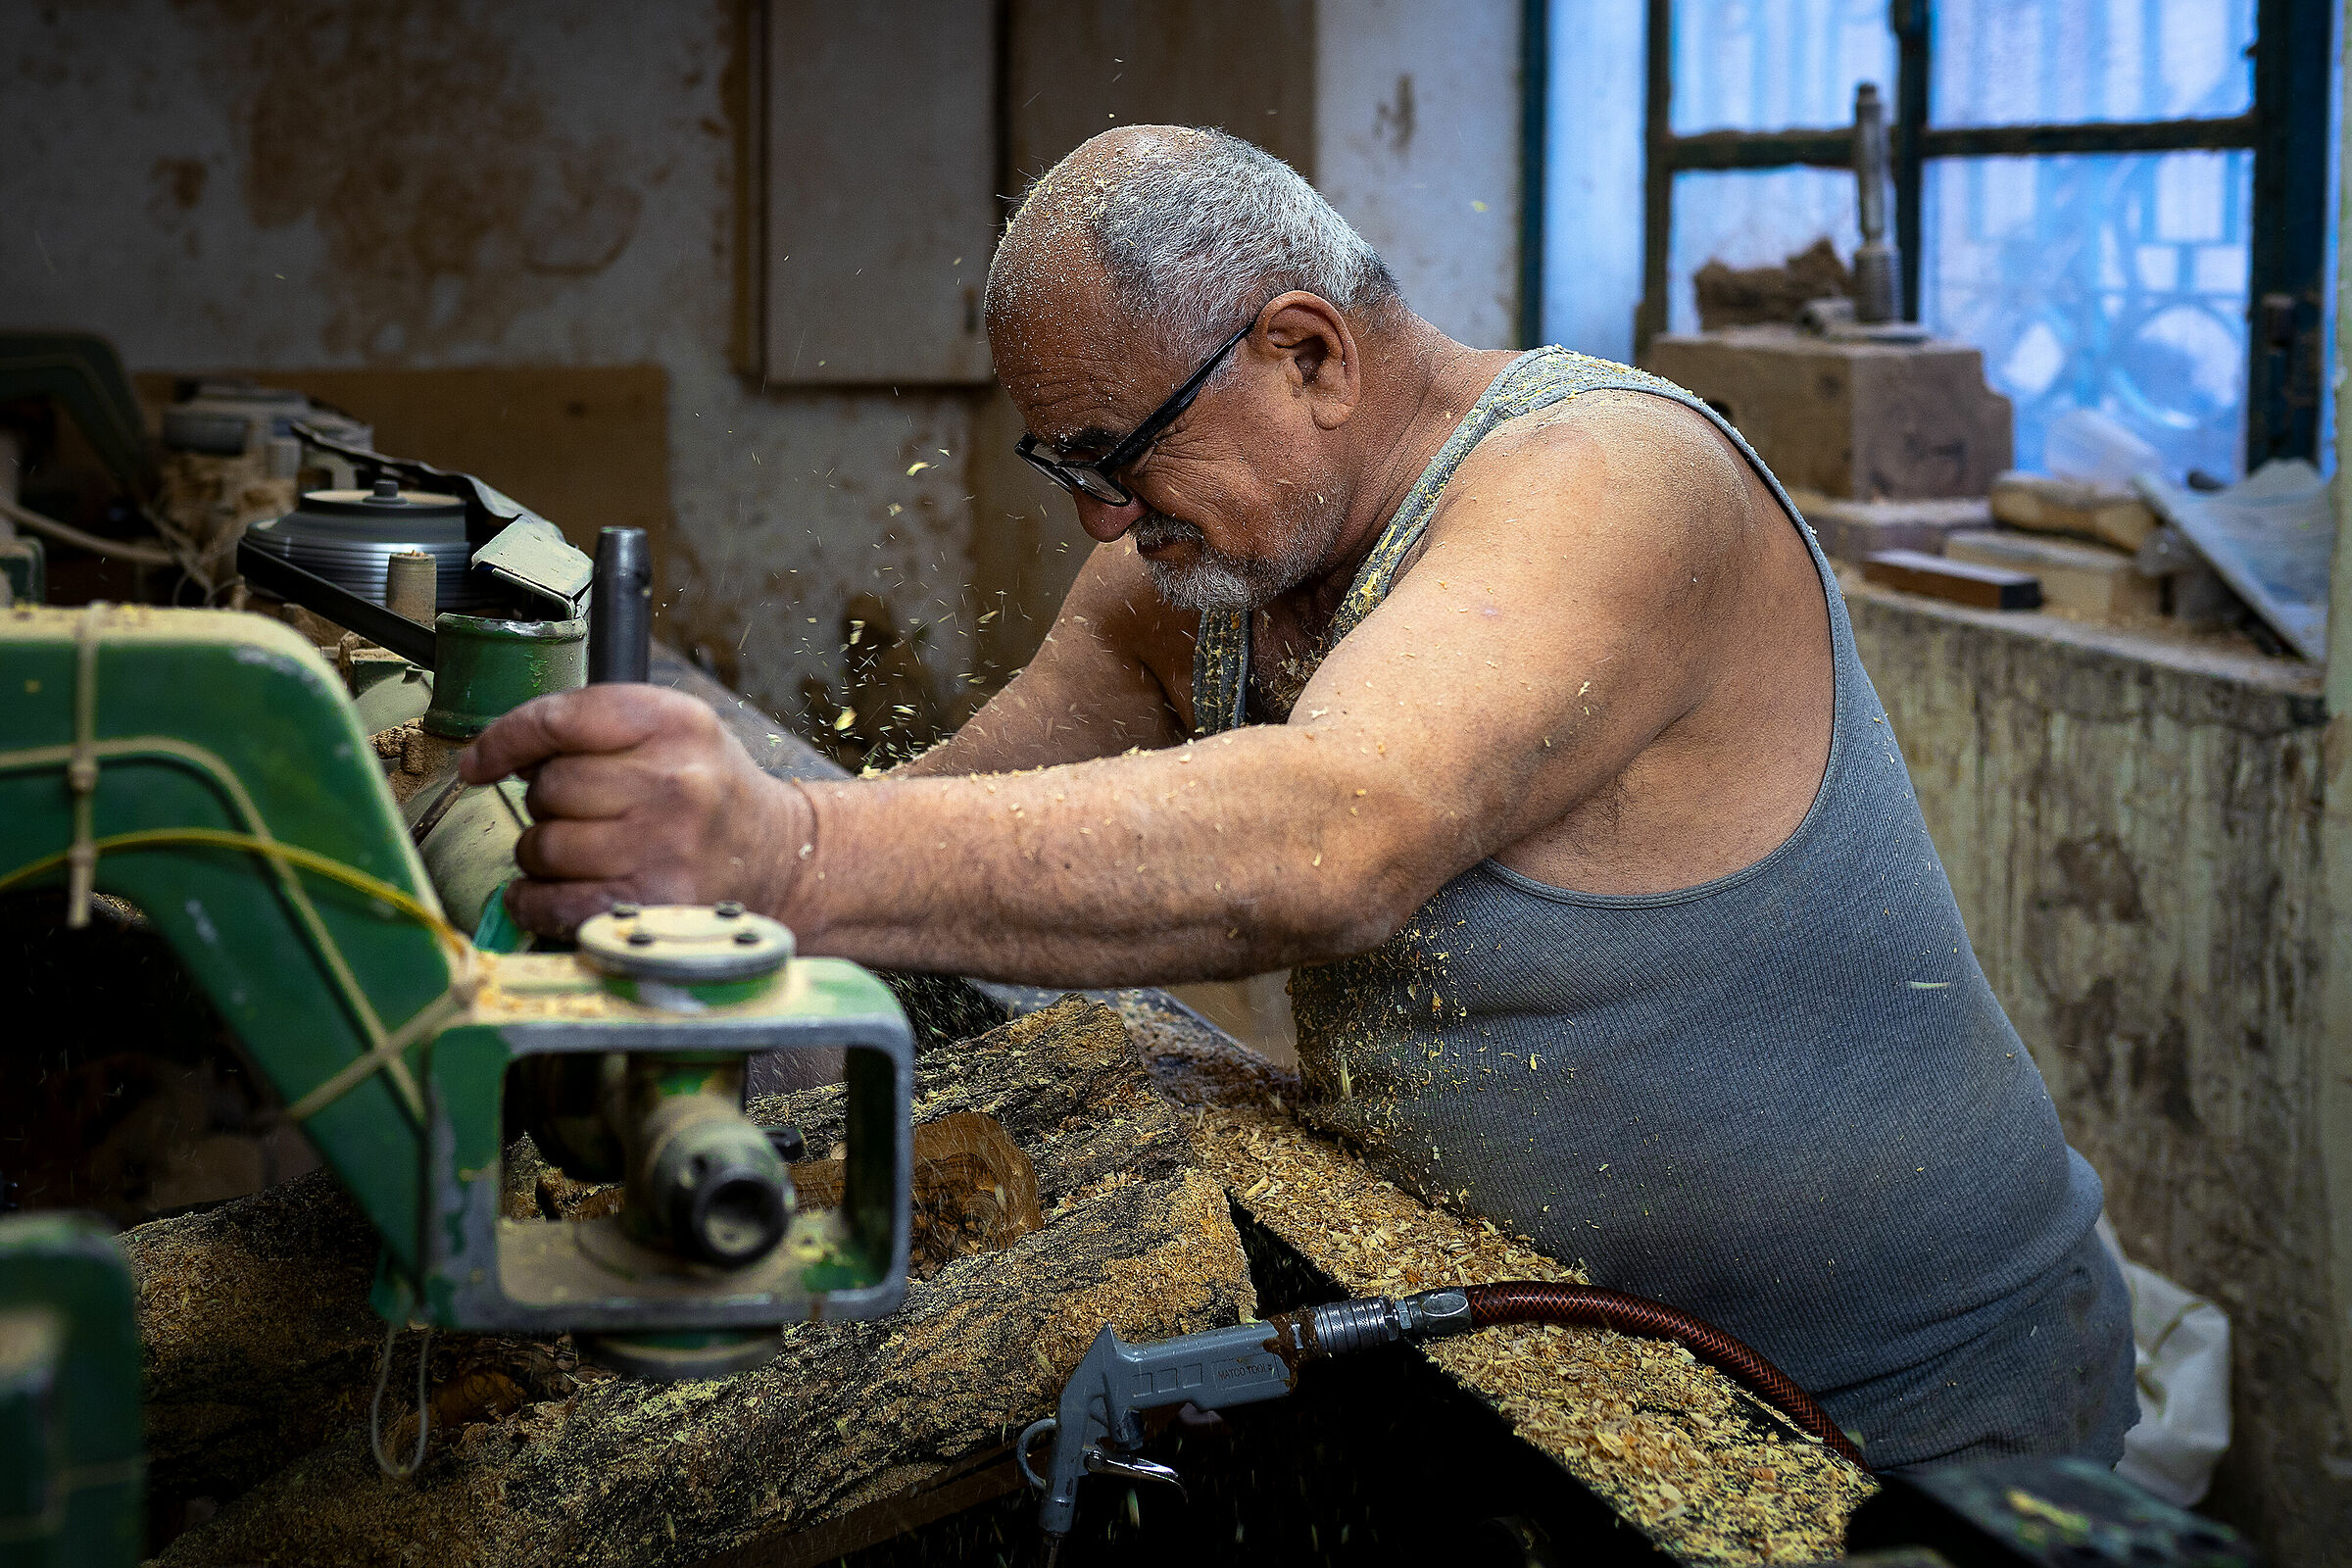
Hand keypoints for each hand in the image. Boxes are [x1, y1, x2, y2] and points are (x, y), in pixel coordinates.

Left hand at [457, 685, 810, 935]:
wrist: (784, 858)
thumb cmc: (713, 793)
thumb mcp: (677, 732)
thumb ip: (598, 728)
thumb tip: (499, 754)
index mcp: (676, 723)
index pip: (559, 719)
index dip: (504, 741)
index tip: (480, 763)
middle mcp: (674, 782)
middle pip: (547, 787)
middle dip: (549, 803)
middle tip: (586, 813)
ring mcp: (665, 847)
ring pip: (544, 845)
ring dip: (545, 853)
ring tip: (586, 853)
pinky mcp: (654, 903)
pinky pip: (553, 901)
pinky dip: (535, 901)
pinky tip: (549, 893)